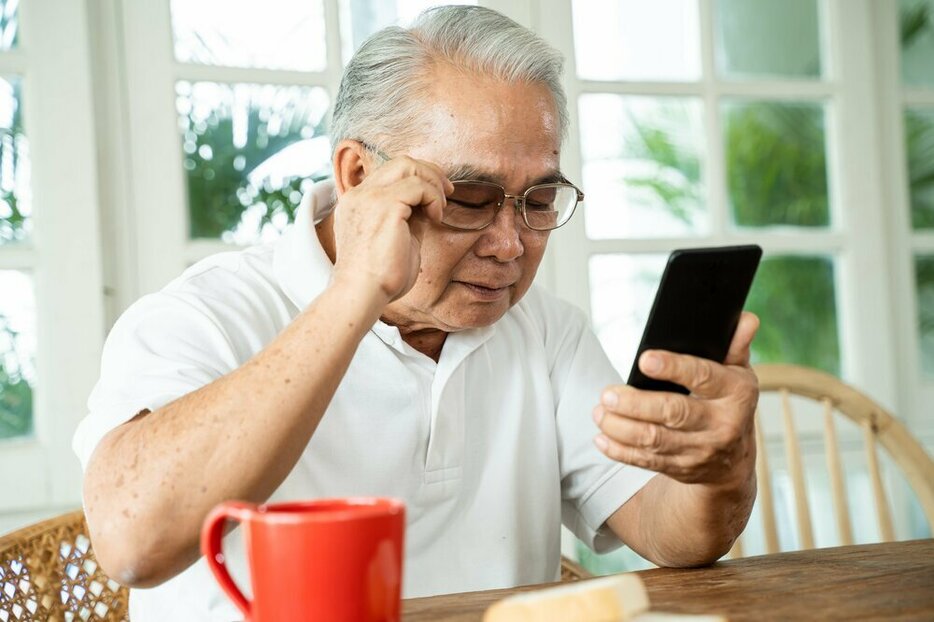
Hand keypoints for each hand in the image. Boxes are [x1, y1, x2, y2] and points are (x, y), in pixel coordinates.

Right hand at [332, 155, 453, 301]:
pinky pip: (418, 186)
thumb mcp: (392, 239)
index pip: (389, 173)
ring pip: (409, 167)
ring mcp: (369, 197)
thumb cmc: (378, 279)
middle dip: (429, 172)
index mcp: (356, 203)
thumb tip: (426, 206)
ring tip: (440, 209)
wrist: (361, 294)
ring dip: (433, 184)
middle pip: (400, 163)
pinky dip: (433, 197)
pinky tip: (436, 217)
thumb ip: (405, 218)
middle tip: (447, 192)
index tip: (436, 194)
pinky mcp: (384, 205)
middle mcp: (358, 195)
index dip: (417, 178)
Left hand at [593, 312, 759, 489]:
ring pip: (655, 440)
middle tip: (607, 393)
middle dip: (636, 404)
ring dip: (621, 427)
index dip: (673, 368)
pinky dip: (620, 450)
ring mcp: (701, 450)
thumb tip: (746, 320)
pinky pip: (646, 461)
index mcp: (736, 393)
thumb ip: (734, 346)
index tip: (644, 360)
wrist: (733, 461)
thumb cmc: (727, 402)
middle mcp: (722, 424)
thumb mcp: (737, 373)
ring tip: (599, 412)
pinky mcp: (681, 468)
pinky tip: (601, 437)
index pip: (704, 377)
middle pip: (673, 412)